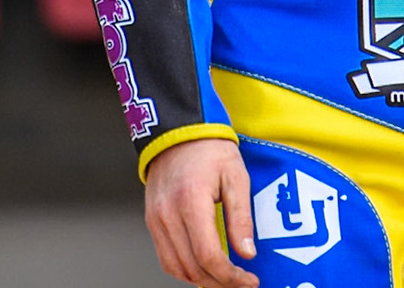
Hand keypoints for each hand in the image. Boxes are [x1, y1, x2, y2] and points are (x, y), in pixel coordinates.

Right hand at [143, 138, 258, 287]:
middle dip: (220, 283)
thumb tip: (247, 252)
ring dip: (202, 281)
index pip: (209, 256)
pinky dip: (185, 270)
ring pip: (177, 268)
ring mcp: (156, 220)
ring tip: (226, 280)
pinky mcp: (152, 221)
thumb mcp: (236, 176)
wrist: (178, 131)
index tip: (250, 280)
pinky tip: (205, 269)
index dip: (231, 276)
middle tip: (242, 284)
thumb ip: (241, 217)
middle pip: (193, 268)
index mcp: (191, 202)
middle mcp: (168, 215)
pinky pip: (166, 258)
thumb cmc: (210, 149)